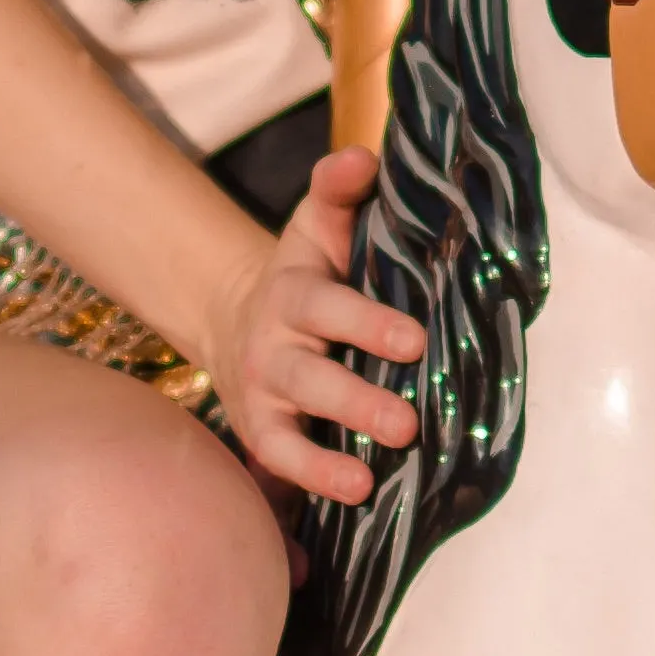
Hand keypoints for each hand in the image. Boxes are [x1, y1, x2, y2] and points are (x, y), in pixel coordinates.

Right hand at [205, 147, 424, 506]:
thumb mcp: (316, 226)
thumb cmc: (305, 274)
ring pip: (291, 428)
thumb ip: (338, 192)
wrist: (239, 321)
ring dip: (328, 457)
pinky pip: (280, 465)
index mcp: (293, 293)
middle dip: (355, 400)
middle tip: (406, 423)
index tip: (414, 340)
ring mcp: (265, 396)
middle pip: (309, 378)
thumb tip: (364, 156)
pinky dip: (311, 482)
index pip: (323, 306)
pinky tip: (352, 499)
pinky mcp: (262, 435)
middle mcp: (273, 347)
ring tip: (372, 474)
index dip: (365, 324)